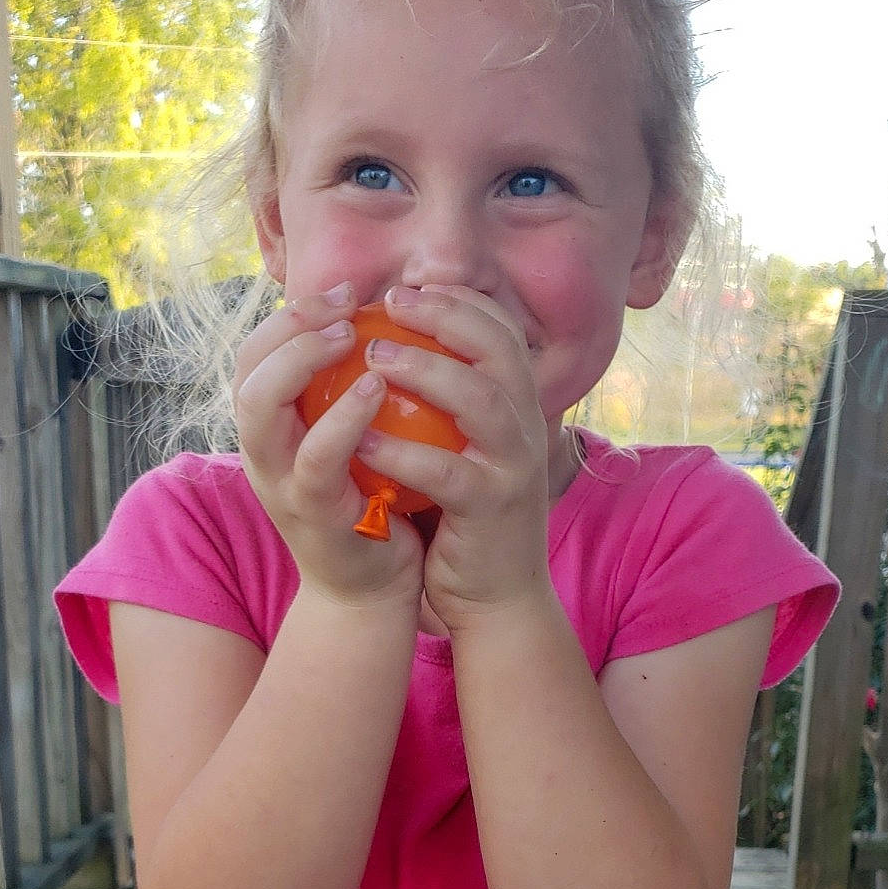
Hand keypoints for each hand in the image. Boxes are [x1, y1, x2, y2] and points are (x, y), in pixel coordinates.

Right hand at [232, 287, 424, 608]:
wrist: (371, 592)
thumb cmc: (371, 504)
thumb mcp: (352, 443)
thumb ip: (350, 392)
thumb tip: (386, 321)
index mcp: (270, 428)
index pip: (257, 352)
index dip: (292, 313)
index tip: (345, 292)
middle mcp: (261, 451)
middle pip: (246, 370)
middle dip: (290, 326)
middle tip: (346, 307)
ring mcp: (279, 483)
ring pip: (261, 408)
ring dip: (302, 362)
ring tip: (354, 337)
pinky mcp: (311, 513)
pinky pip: (316, 458)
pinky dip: (341, 419)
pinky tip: (376, 391)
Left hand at [355, 287, 551, 632]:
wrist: (498, 601)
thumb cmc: (464, 520)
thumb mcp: (464, 452)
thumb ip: (446, 406)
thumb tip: (395, 346)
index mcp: (519, 408)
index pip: (501, 332)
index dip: (459, 300)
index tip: (407, 287)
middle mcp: (526, 429)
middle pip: (498, 349)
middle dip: (445, 316)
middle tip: (388, 304)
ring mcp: (514, 468)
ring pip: (481, 400)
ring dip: (426, 370)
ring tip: (373, 356)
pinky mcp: (491, 510)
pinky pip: (446, 473)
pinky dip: (403, 453)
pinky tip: (361, 440)